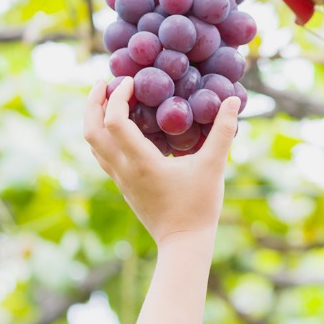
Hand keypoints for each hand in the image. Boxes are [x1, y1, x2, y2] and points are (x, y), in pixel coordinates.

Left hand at [83, 77, 240, 245]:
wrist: (184, 242)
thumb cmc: (199, 205)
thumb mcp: (214, 166)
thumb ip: (224, 131)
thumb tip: (233, 100)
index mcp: (142, 162)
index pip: (114, 122)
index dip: (117, 97)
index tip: (130, 81)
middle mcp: (124, 170)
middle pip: (90, 131)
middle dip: (92, 103)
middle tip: (104, 82)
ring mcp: (120, 179)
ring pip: (92, 144)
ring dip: (94, 118)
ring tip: (108, 100)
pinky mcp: (123, 185)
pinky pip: (102, 155)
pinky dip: (103, 134)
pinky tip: (120, 127)